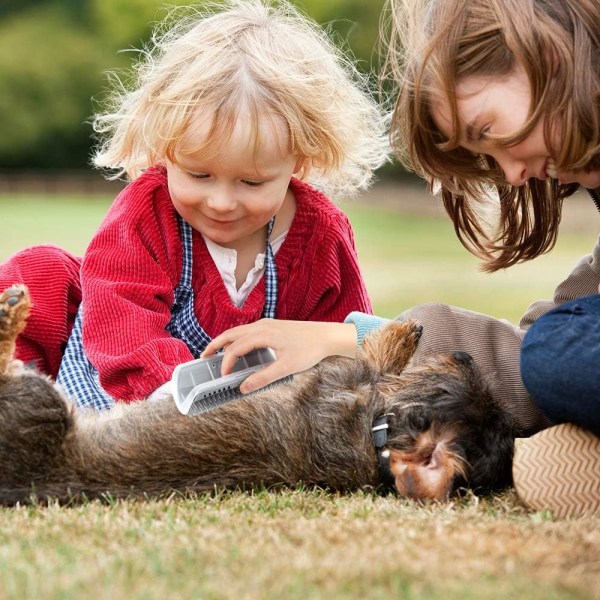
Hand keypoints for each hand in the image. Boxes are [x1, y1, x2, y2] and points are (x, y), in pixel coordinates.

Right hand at [201, 319, 357, 392]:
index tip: (223, 377)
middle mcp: (262, 325)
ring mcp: (267, 324)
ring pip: (239, 331)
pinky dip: (237, 339)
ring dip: (226, 341)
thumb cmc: (309, 350)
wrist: (326, 335)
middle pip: (231, 334)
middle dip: (216, 345)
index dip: (226, 363)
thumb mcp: (286, 367)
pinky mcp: (272, 325)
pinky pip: (248, 330)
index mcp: (263, 334)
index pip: (236, 348)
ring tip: (216, 353)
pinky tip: (239, 349)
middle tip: (203, 358)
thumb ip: (263, 378)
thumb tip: (243, 388)